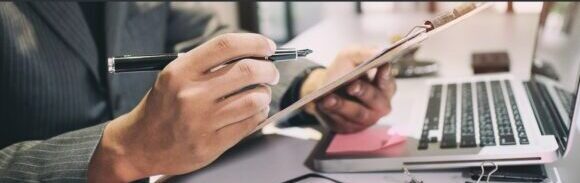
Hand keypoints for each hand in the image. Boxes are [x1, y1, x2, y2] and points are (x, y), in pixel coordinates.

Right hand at [89, 33, 278, 181]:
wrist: (140, 144)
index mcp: (180, 71)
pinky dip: (259, 113)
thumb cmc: (163, 107)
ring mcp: (202, 121)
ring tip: (261, 94)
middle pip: (247, 71)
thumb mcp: (175, 76)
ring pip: (254, 99)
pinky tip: (253, 111)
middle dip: (268, 70)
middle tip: (270, 72)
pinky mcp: (212, 144)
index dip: (255, 43)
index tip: (268, 47)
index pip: (226, 46)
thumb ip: (209, 64)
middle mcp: (191, 95)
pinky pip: (250, 123)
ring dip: (265, 94)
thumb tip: (252, 54)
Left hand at [302, 45, 395, 133]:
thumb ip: (364, 52)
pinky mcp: (349, 127)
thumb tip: (378, 51)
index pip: (388, 83)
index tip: (381, 66)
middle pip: (375, 100)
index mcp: (385, 87)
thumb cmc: (343, 72)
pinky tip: (322, 104)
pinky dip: (331, 112)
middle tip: (352, 85)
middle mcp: (379, 105)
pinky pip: (342, 122)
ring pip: (356, 113)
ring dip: (342, 105)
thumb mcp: (350, 56)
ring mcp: (365, 119)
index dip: (385, 76)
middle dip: (363, 92)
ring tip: (329, 97)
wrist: (324, 89)